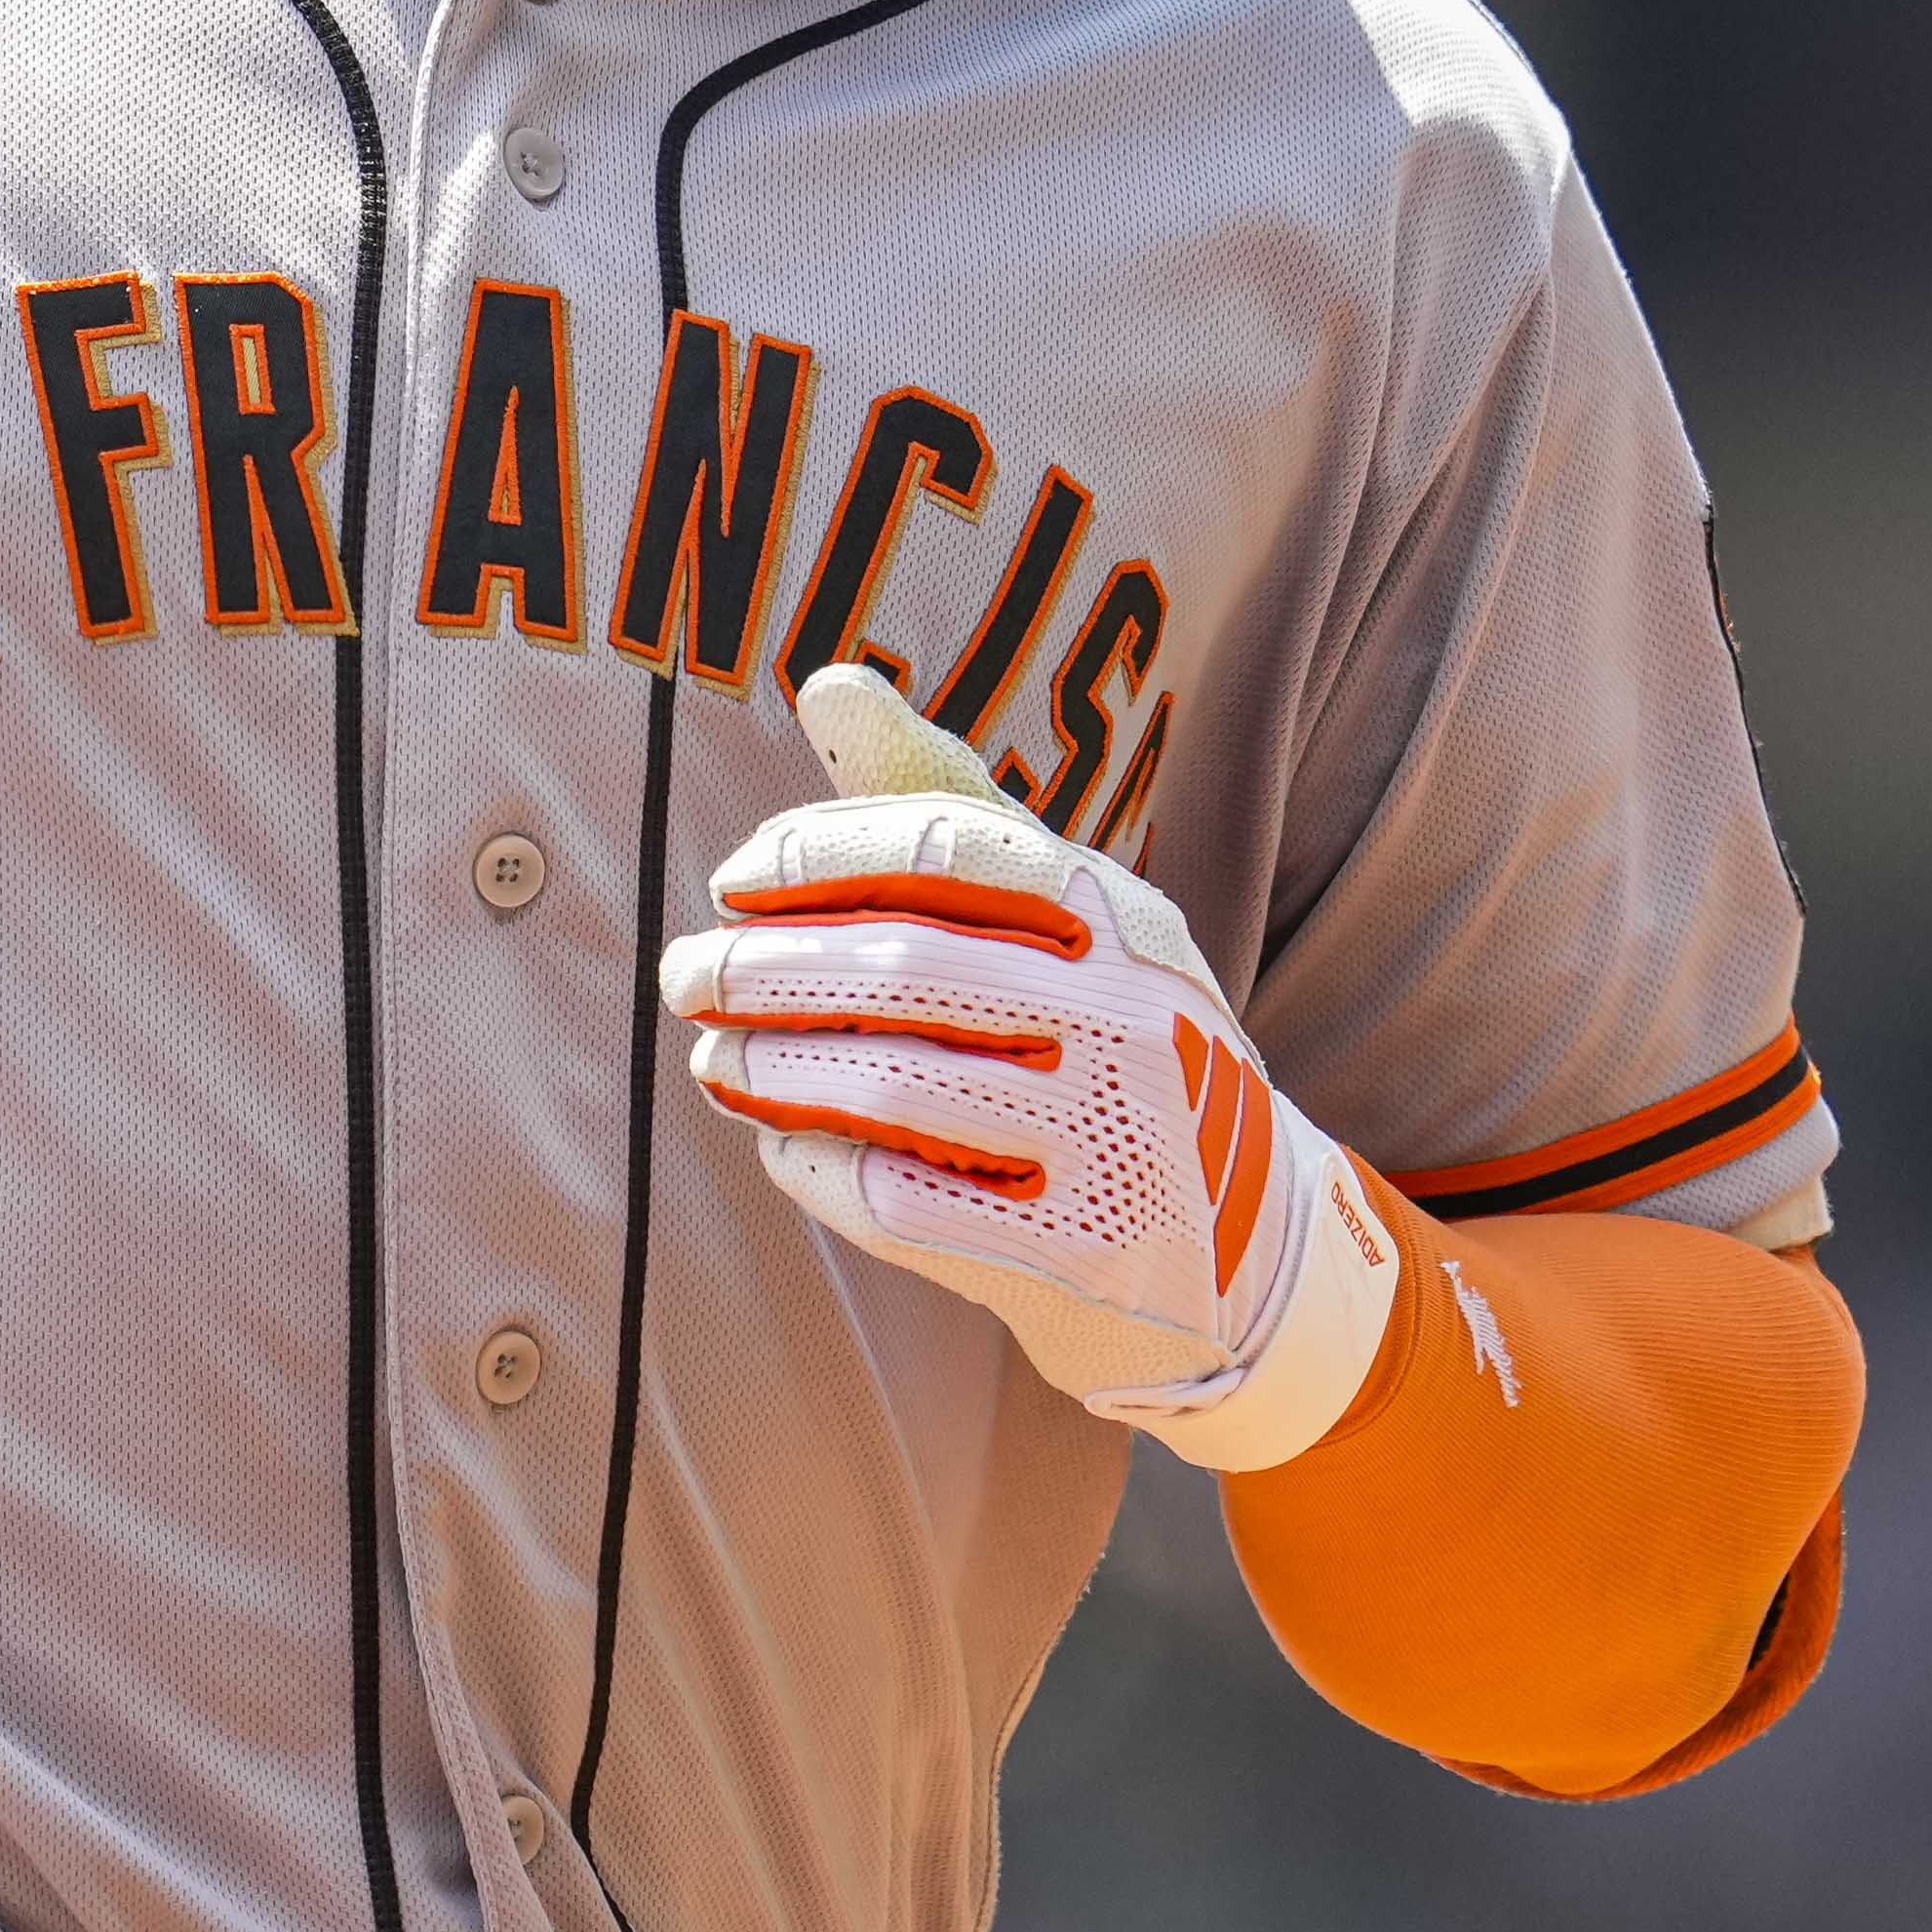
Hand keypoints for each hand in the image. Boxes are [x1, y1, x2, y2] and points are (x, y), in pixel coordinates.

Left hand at [663, 666, 1402, 1471]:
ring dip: (770, 1068)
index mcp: (1123, 914)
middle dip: (763, 966)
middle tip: (682, 973)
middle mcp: (1130, 1014)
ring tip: (712, 1059)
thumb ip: (947, 806)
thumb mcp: (1073, 920)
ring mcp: (1112, 1137)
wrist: (1249, 1246)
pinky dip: (817, 1164)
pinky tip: (779, 1143)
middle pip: (903, 965)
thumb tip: (830, 683)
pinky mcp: (1078, 1248)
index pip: (944, 844)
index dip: (817, 853)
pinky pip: (903, 1204)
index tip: (732, 880)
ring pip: (890, 1087)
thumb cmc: (1119, 1044)